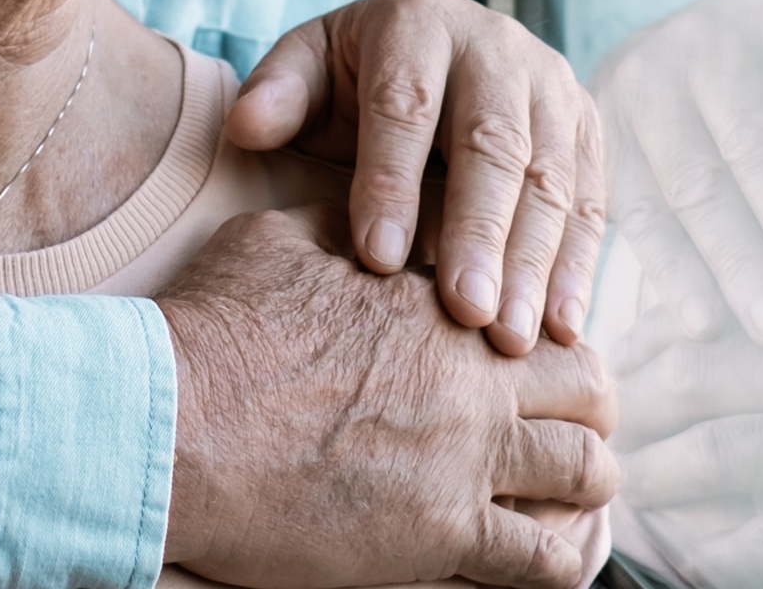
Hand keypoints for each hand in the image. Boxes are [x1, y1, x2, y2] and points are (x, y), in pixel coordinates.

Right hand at [157, 205, 619, 588]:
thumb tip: (361, 208)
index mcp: (437, 298)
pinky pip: (541, 559)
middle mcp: (470, 374)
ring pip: (586, 469)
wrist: (174, 419)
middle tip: (571, 422)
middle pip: (588, 384)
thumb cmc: (213, 327)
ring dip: (584, 480)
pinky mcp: (443, 534)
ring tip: (569, 494)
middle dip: (588, 402)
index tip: (525, 352)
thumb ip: (341, 222)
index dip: (536, 329)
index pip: (530, 302)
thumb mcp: (280, 239)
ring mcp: (464, 457)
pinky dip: (557, 560)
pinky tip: (546, 559)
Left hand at [228, 0, 607, 352]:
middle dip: (480, 232)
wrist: (435, 49)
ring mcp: (552, 86)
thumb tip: (247, 126)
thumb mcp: (308, 66)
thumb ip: (277, 93)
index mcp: (418, 22)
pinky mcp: (586, 128)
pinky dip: (579, 265)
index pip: (406, 104)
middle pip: (492, 143)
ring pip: (549, 177)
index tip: (378, 259)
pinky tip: (563, 325)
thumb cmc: (354, 76)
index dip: (393, 180)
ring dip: (535, 261)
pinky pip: (590, 199)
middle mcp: (497, 46)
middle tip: (465, 313)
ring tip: (512, 337)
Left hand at [614, 200, 762, 581]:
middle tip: (591, 422)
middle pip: (688, 385)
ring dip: (659, 480)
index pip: (716, 298)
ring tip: (620, 490)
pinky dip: (720, 553)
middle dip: (636, 408)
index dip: (659, 327)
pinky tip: (692, 557)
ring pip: (711, 464)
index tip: (622, 343)